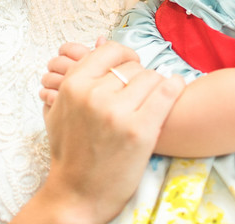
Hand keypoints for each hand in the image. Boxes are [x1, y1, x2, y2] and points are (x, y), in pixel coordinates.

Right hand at [35, 40, 183, 222]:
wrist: (77, 193)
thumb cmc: (69, 151)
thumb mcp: (58, 109)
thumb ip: (74, 75)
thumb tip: (97, 40)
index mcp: (74, 85)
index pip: (110, 51)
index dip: (124, 56)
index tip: (130, 66)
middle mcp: (95, 95)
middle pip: (132, 67)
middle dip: (137, 78)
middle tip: (139, 94)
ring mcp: (118, 113)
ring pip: (151, 78)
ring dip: (154, 87)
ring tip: (151, 101)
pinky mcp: (140, 131)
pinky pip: (166, 92)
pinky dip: (174, 87)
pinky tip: (175, 88)